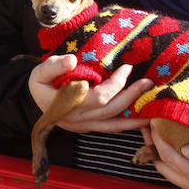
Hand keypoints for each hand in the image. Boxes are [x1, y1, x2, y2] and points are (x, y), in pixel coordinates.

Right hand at [29, 54, 151, 132]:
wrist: (34, 102)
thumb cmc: (40, 84)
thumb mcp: (39, 72)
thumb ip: (53, 66)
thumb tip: (72, 60)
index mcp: (67, 105)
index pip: (98, 97)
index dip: (115, 84)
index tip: (126, 68)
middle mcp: (78, 119)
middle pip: (111, 110)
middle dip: (132, 96)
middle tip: (148, 82)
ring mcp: (85, 126)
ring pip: (115, 124)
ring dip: (136, 115)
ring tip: (154, 105)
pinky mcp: (90, 128)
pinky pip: (112, 127)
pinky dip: (128, 123)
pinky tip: (142, 118)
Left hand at [144, 123, 188, 188]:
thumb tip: (185, 149)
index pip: (171, 159)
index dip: (159, 141)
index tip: (154, 124)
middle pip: (165, 167)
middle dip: (152, 146)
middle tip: (146, 126)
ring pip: (168, 172)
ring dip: (157, 154)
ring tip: (152, 135)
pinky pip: (177, 176)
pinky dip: (168, 161)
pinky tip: (167, 148)